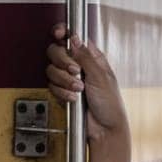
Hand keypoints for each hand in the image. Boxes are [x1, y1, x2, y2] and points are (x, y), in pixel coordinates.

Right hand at [46, 23, 128, 143]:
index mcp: (92, 57)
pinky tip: (73, 98)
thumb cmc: (110, 104)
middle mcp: (78, 65)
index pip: (73, 38)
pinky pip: (51, 86)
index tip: (58, 34)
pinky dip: (62, 92)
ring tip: (79, 89)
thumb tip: (75, 38)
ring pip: (51, 69)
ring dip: (64, 80)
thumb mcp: (100, 76)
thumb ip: (85, 56)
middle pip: (56, 51)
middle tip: (74, 71)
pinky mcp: (61, 91)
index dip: (63, 33)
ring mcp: (68, 78)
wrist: (104, 128)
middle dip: (63, 62)